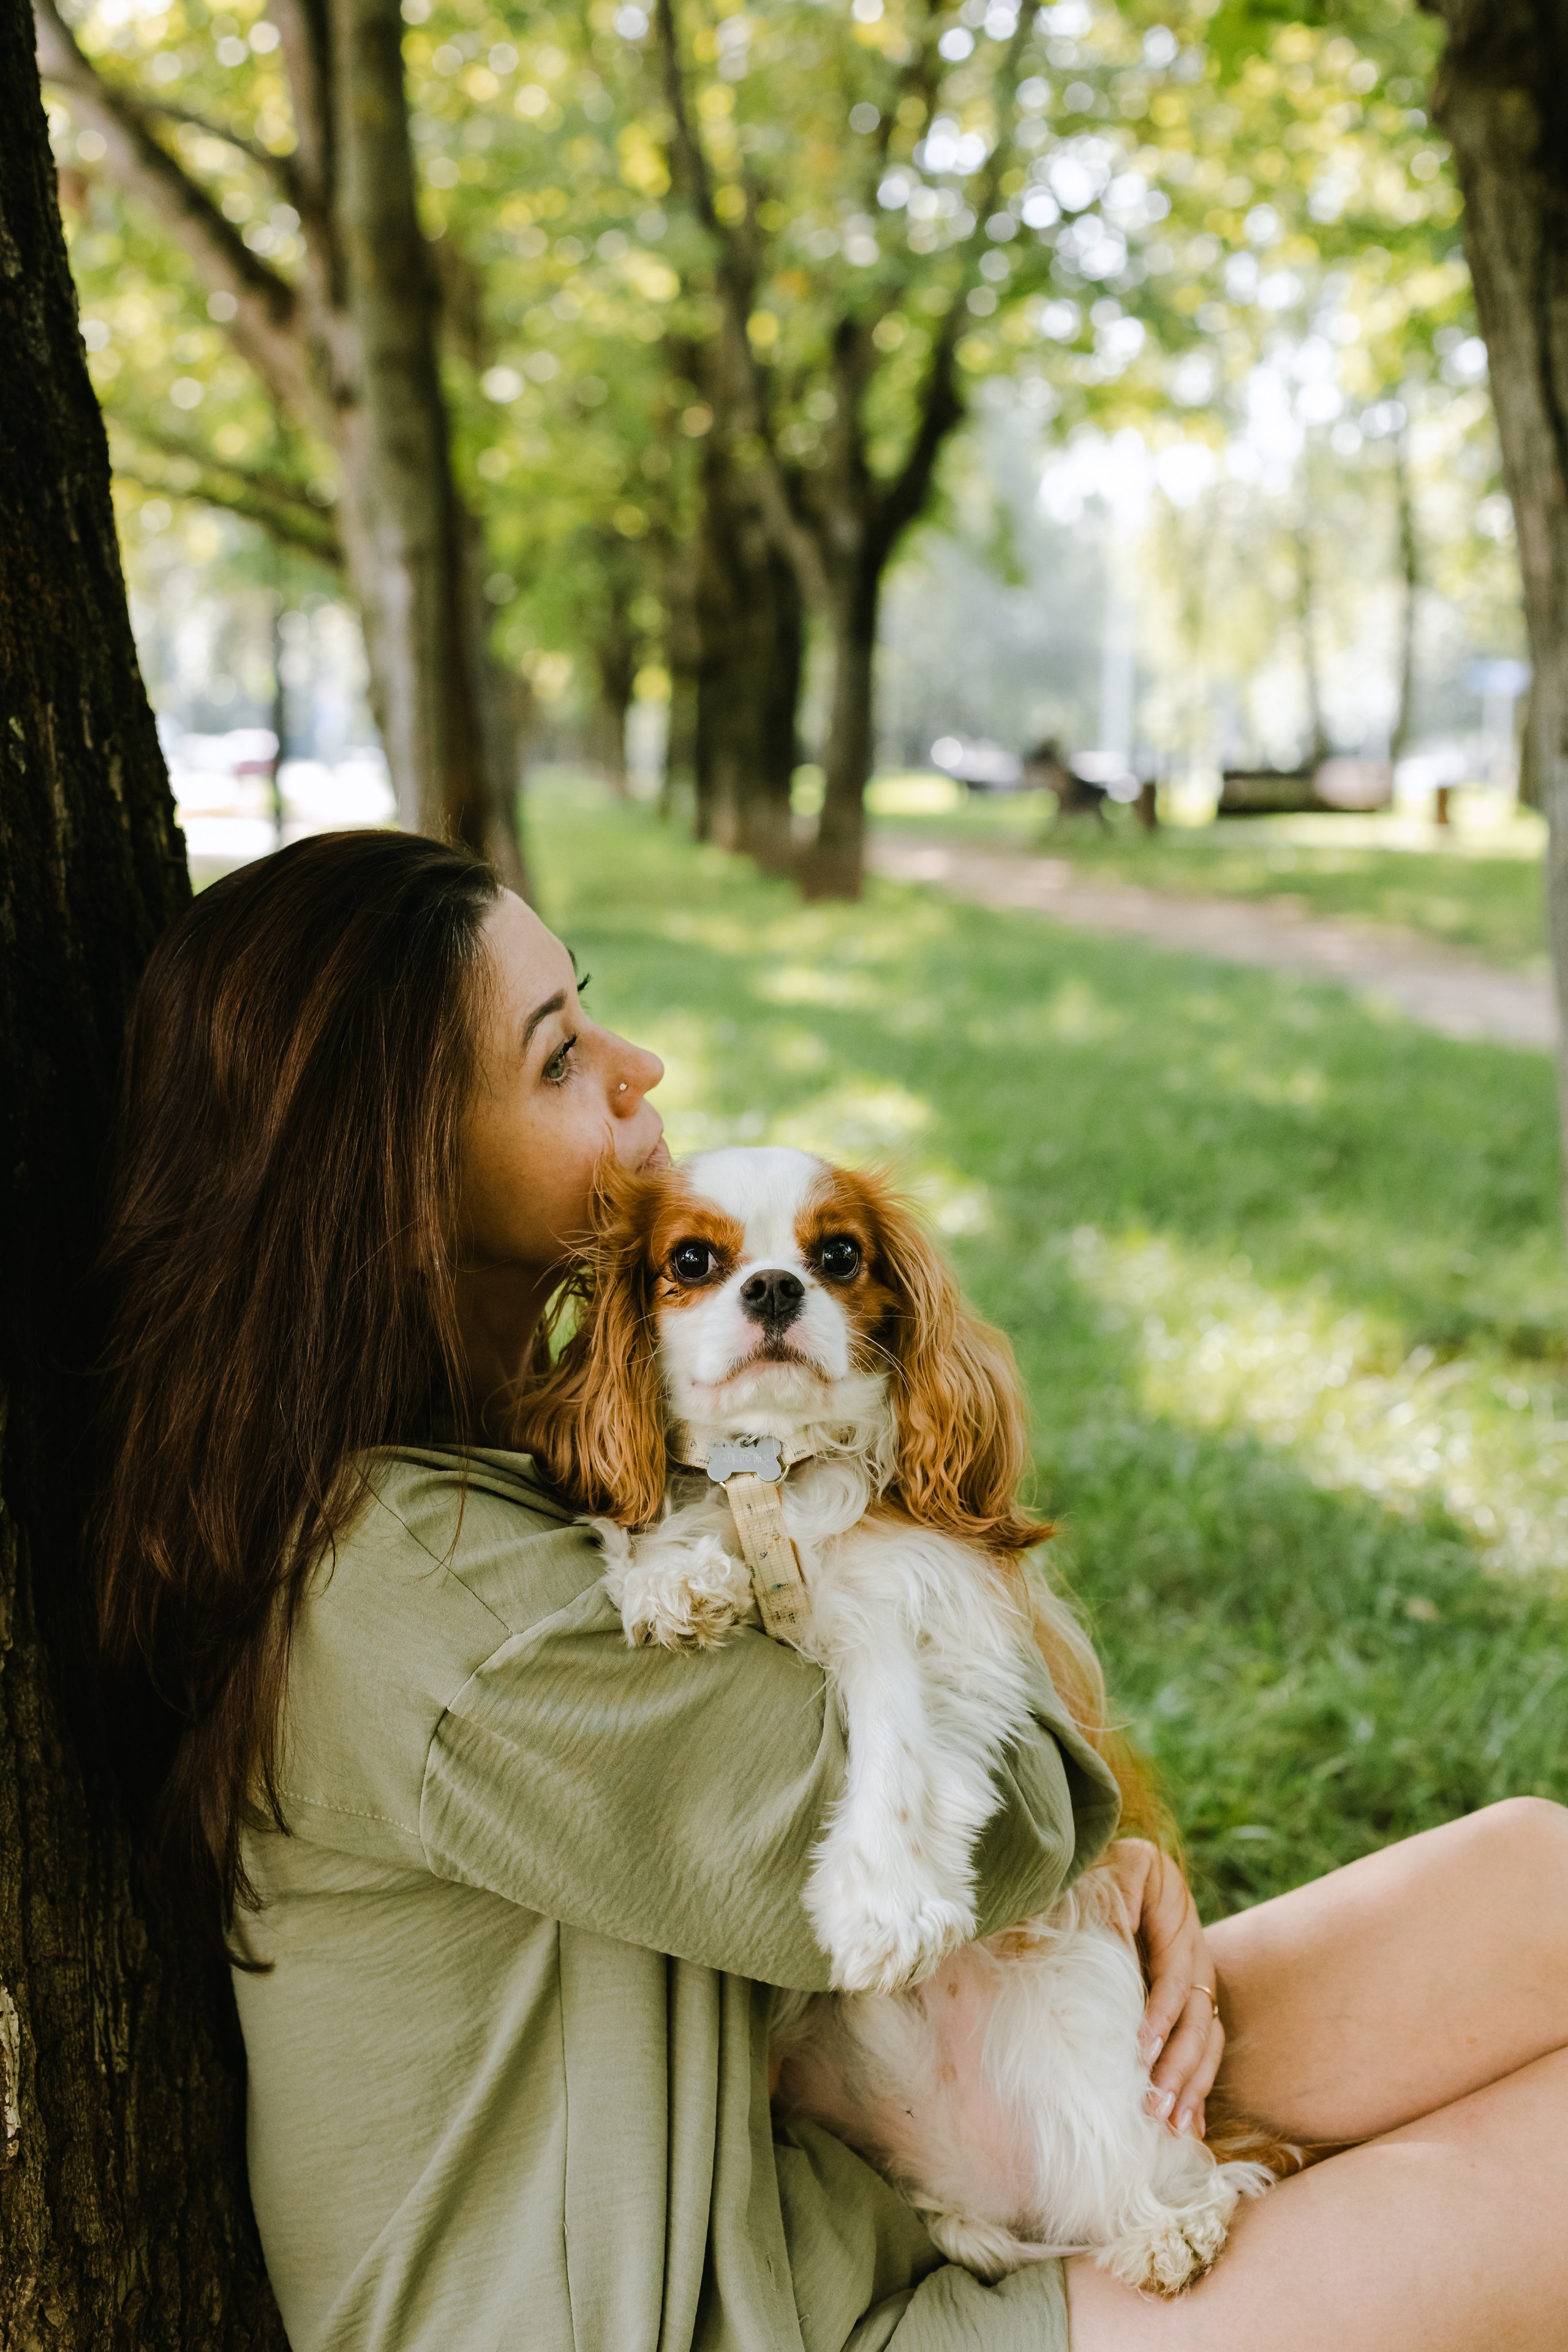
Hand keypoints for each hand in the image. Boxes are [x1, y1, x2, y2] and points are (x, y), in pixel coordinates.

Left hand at [1105, 1837, 1223, 2140]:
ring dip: (1192, 2087)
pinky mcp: (1193, 2008)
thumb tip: (1119, 1924)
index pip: (1174, 1980)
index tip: (1140, 2049)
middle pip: (1197, 2023)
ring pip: (1207, 2045)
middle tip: (1155, 2106)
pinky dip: (1198, 2090)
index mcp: (1181, 1934)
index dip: (1160, 2014)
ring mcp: (1199, 1990)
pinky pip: (1204, 2052)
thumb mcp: (1123, 1865)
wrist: (1136, 1870)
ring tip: (1172, 2126)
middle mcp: (1197, 1966)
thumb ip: (1122, 1885)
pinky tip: (1191, 2129)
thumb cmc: (1120, 1871)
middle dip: (1179, 2067)